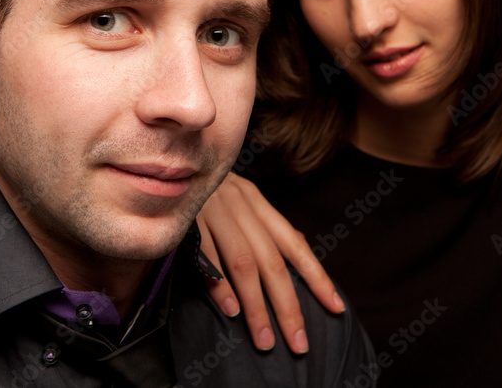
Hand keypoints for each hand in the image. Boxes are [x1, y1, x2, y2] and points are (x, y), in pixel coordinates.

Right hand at [196, 172, 345, 353]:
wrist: (165, 158)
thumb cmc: (204, 188)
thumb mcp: (239, 198)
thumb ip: (266, 224)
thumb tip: (301, 243)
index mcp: (257, 202)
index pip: (295, 244)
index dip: (318, 277)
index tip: (336, 307)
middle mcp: (241, 205)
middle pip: (272, 262)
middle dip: (288, 306)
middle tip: (298, 343)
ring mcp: (213, 211)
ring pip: (244, 263)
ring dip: (256, 306)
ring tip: (264, 339)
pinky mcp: (187, 220)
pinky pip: (207, 256)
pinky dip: (219, 284)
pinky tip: (230, 310)